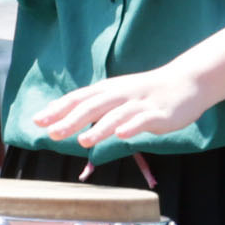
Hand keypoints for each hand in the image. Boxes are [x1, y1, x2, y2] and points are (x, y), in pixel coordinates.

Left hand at [26, 66, 213, 150]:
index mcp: (108, 90)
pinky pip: (144, 120)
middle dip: (71, 119)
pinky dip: (131, 126)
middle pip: (93, 106)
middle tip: (52, 133)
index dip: (58, 109)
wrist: (186, 82)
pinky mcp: (158, 113)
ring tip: (83, 141)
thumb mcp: (117, 96)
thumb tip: (62, 119)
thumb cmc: (146, 93)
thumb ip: (94, 107)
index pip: (78, 98)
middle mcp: (120, 94)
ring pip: (117, 114)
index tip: (37, 121)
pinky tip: (121, 135)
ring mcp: (140, 103)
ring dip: (99, 128)